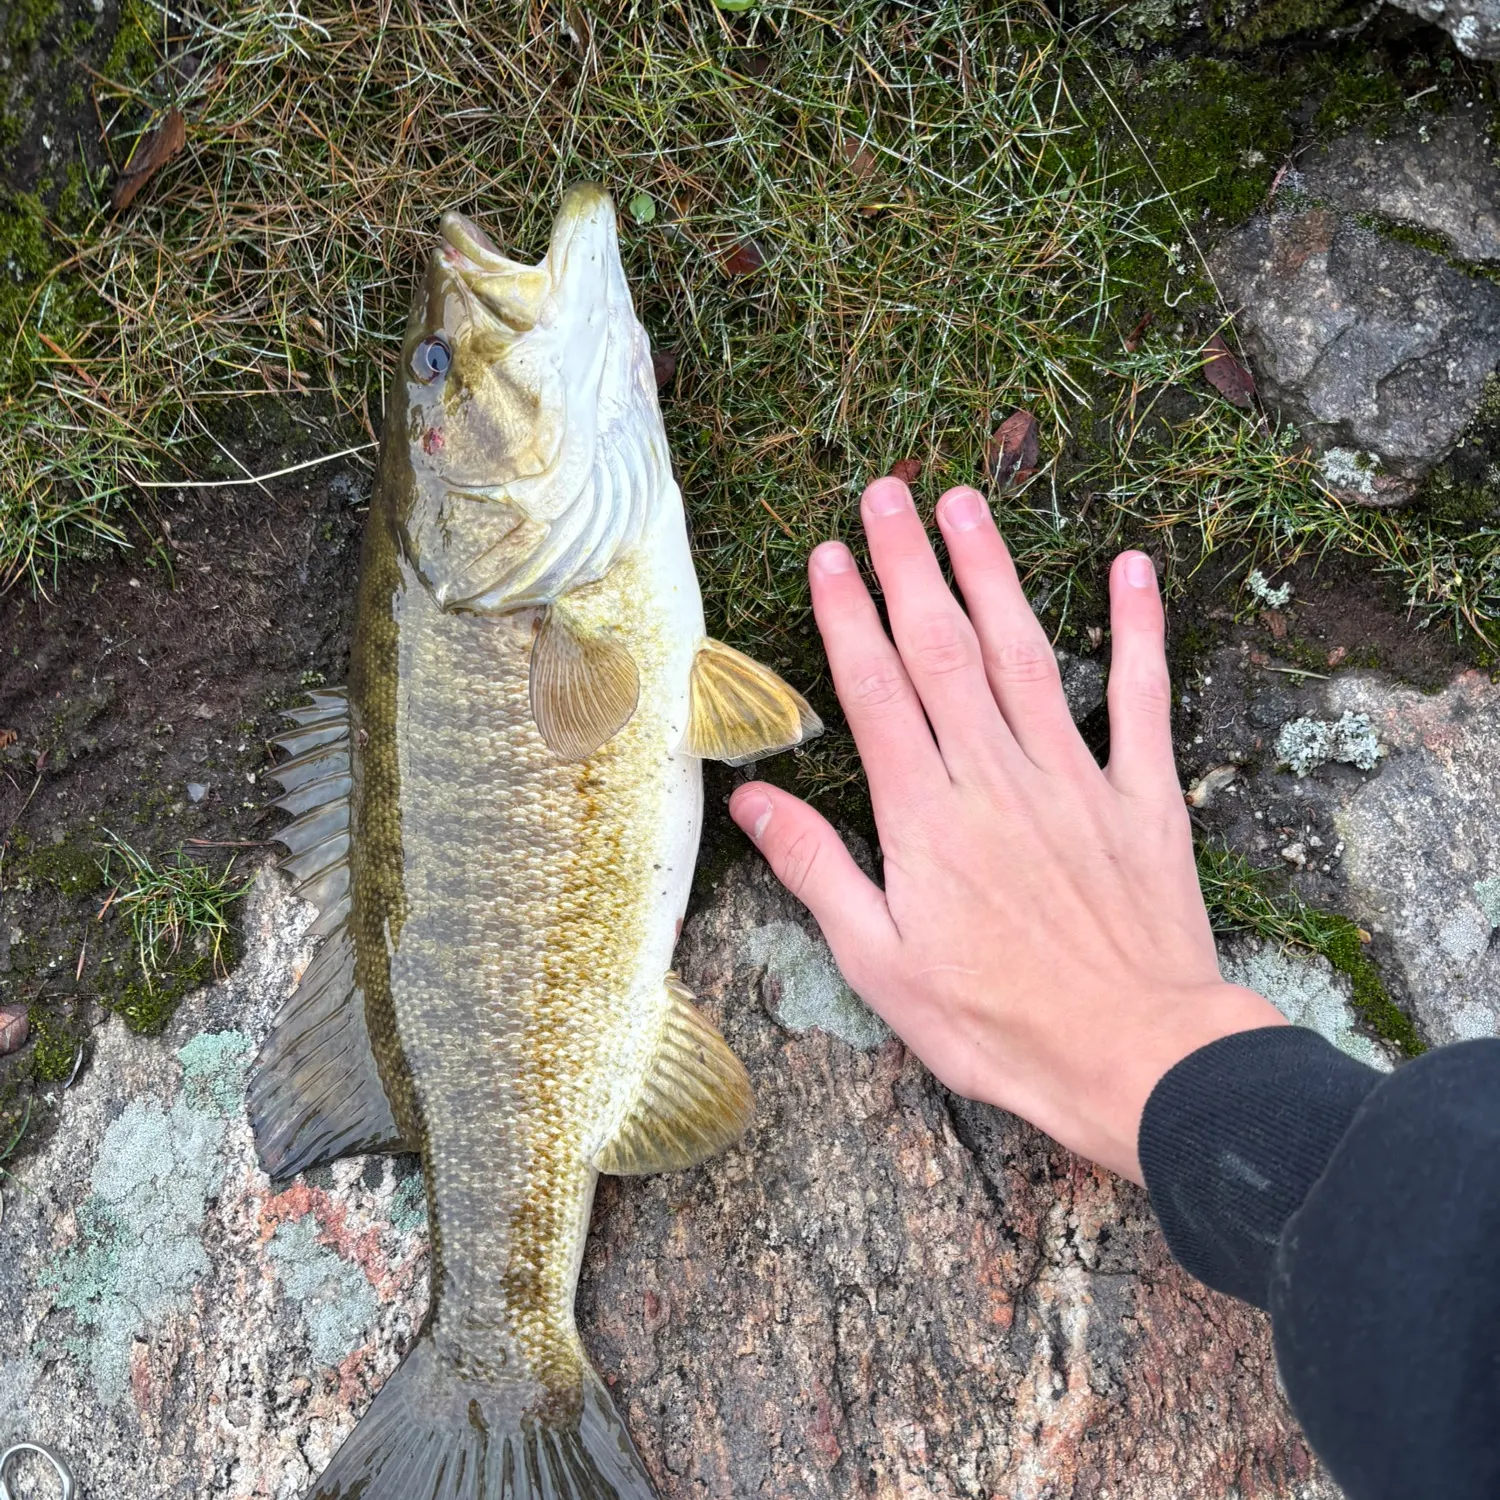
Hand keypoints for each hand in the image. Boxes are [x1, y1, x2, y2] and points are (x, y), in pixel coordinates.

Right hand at [729, 476, 1283, 1183]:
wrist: (1135, 1059)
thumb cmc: (997, 1024)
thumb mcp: (882, 966)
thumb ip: (818, 871)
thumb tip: (752, 799)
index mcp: (927, 817)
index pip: (876, 692)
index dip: (848, 615)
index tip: (829, 553)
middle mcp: (996, 777)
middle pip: (943, 649)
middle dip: (909, 564)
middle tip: (886, 492)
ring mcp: (1075, 778)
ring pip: (1024, 653)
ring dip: (992, 573)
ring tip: (965, 503)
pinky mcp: (1142, 796)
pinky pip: (1140, 699)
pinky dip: (1136, 631)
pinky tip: (1128, 569)